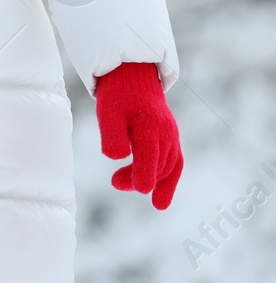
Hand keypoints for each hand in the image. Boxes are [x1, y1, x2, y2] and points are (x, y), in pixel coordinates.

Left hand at [95, 61, 182, 208]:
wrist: (134, 81)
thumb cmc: (118, 97)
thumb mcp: (107, 112)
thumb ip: (112, 135)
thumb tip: (118, 158)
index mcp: (149, 124)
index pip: (150, 154)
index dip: (146, 173)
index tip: (141, 189)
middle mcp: (166, 133)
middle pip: (157, 164)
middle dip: (138, 178)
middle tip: (115, 183)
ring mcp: (171, 137)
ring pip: (166, 167)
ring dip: (148, 180)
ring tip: (121, 184)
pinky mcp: (171, 141)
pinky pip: (174, 165)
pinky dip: (168, 183)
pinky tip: (158, 201)